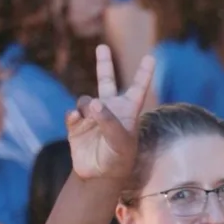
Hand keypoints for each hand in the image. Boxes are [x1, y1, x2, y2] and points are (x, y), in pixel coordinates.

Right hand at [67, 46, 154, 181]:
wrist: (99, 177)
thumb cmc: (119, 160)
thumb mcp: (121, 141)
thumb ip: (109, 121)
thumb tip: (93, 103)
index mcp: (127, 111)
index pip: (137, 88)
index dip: (143, 73)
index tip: (151, 57)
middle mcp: (110, 110)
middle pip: (106, 81)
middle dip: (104, 64)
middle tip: (102, 47)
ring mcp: (92, 117)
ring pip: (85, 99)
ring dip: (86, 105)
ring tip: (91, 117)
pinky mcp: (76, 126)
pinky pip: (72, 113)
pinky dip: (73, 117)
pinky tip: (76, 122)